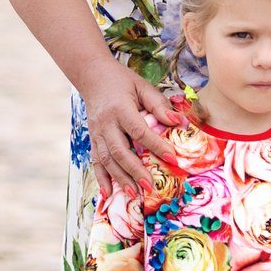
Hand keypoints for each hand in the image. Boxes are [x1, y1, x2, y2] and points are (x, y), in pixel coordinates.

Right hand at [84, 68, 179, 189]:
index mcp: (121, 109)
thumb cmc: (123, 81)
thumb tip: (178, 123)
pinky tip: (108, 193)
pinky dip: (101, 178)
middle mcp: (106, 124)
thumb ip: (159, 105)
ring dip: (120, 179)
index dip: (156, 146)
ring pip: (106, 160)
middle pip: (120, 151)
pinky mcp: (92, 139)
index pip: (139, 131)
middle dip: (135, 171)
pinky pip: (95, 161)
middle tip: (150, 187)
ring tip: (134, 194)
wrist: (93, 76)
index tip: (173, 159)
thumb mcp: (143, 87)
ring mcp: (96, 133)